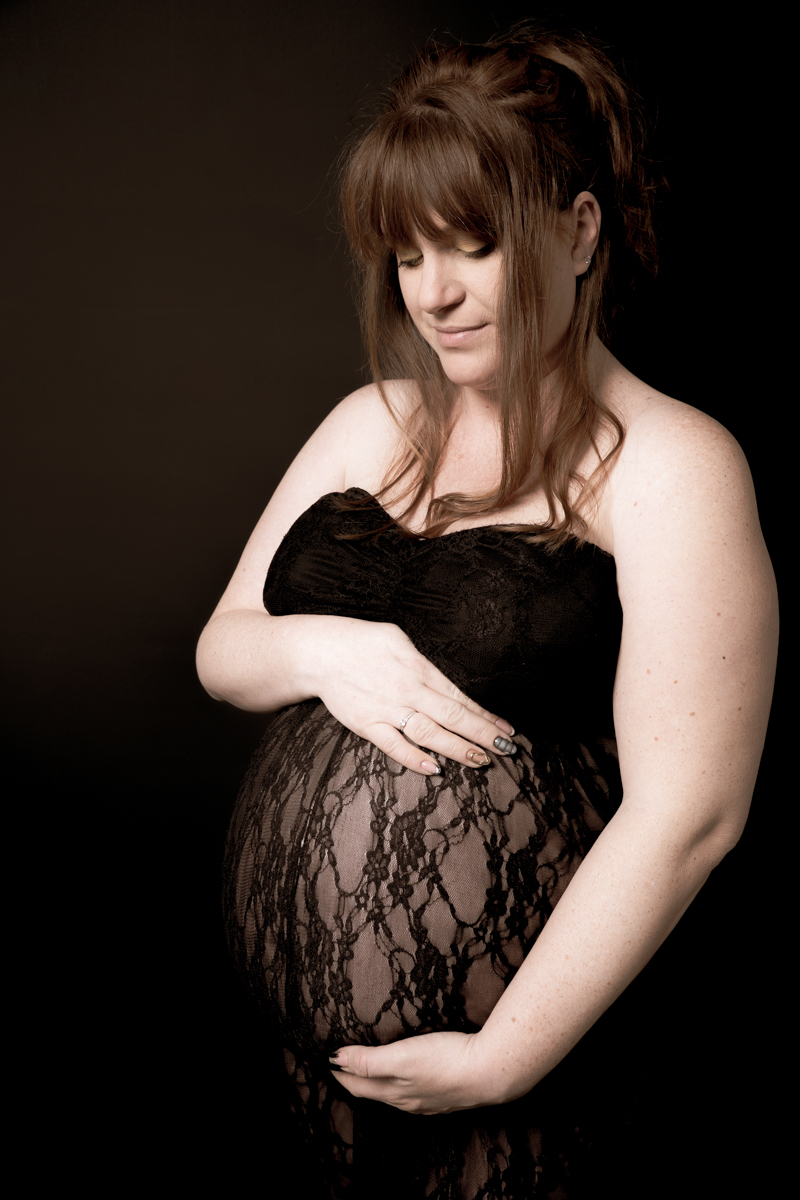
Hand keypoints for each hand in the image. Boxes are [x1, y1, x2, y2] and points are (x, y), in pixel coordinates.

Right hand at [304, 617, 516, 774]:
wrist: (319, 652)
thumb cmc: (360, 642)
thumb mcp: (398, 639)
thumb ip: (422, 663)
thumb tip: (442, 681)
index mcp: (419, 668)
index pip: (460, 697)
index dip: (485, 716)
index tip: (507, 730)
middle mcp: (408, 689)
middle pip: (453, 716)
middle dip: (483, 735)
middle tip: (507, 750)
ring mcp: (387, 709)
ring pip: (429, 733)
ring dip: (457, 748)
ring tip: (481, 761)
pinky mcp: (366, 724)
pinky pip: (393, 745)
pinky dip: (415, 758)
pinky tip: (435, 769)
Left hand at [329, 1031, 502, 1114]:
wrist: (490, 1072)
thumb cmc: (445, 1061)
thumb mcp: (401, 1056)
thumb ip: (368, 1060)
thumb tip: (336, 1060)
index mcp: (394, 1092)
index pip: (358, 1085)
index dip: (341, 1073)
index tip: (328, 1060)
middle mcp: (408, 1101)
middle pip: (373, 1091)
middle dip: (355, 1079)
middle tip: (342, 1066)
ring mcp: (428, 1101)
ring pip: (394, 1094)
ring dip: (378, 1082)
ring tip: (370, 1071)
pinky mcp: (446, 1094)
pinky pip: (414, 1093)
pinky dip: (401, 1085)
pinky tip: (410, 1078)